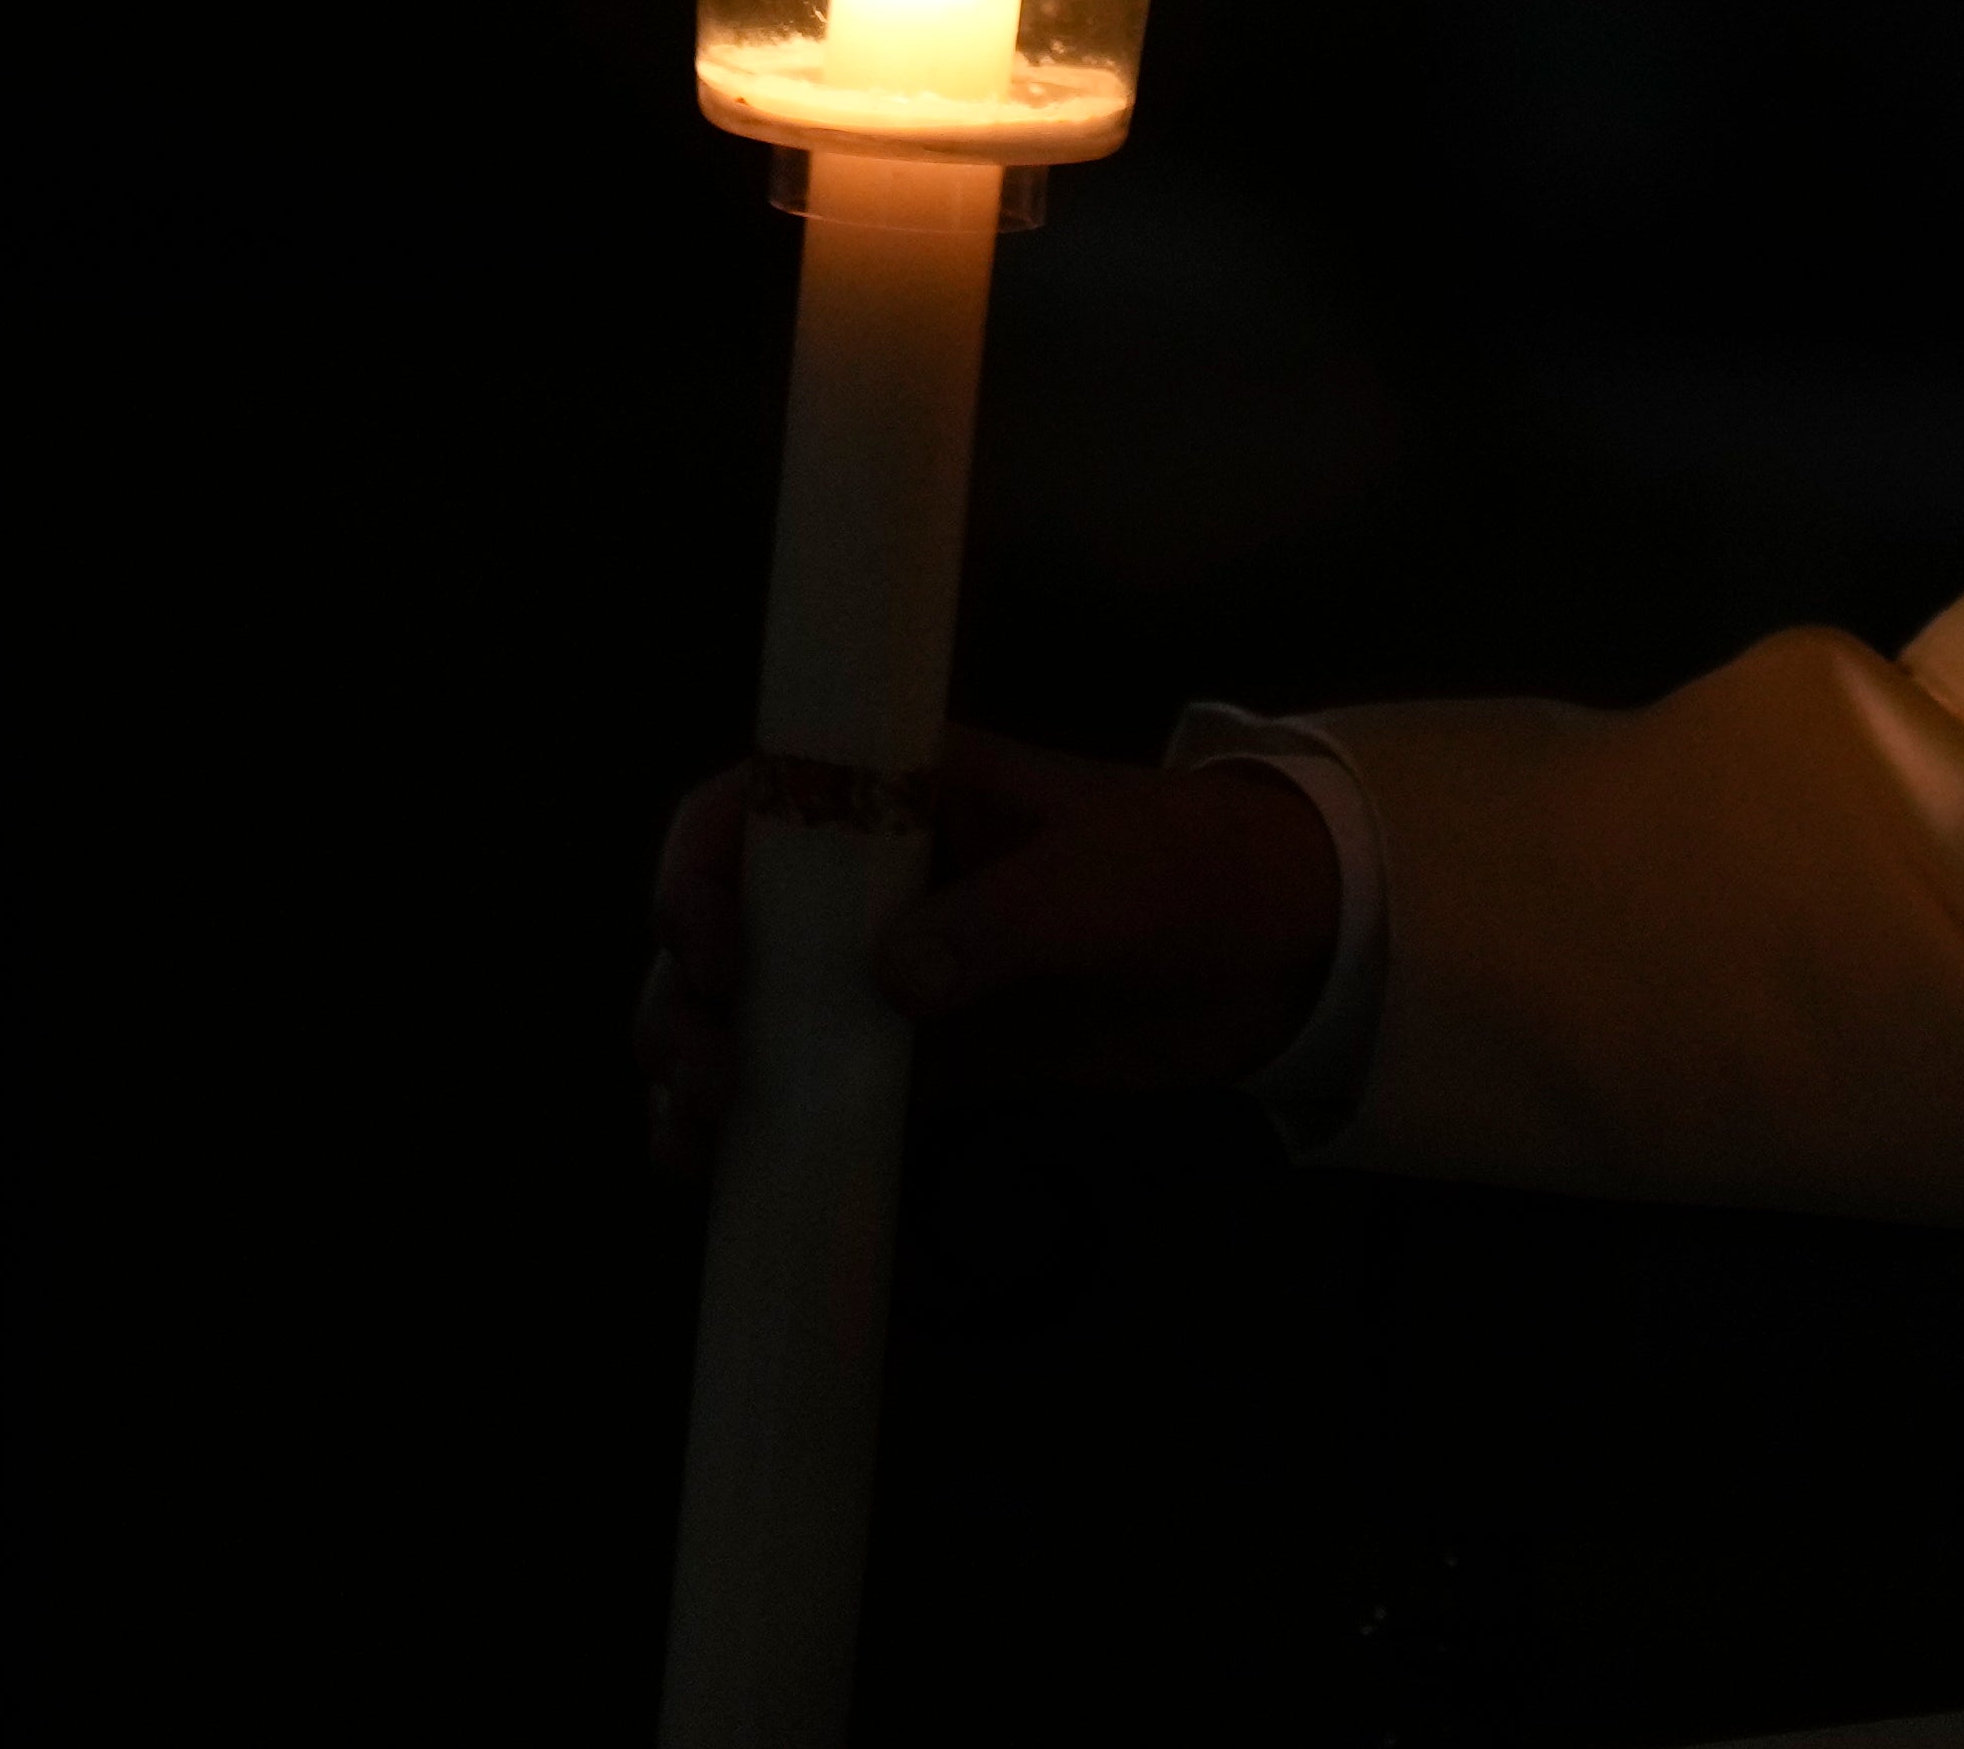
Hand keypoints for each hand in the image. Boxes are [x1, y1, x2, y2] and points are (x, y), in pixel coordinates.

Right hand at [639, 726, 1340, 1172]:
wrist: (1277, 950)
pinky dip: (753, 1126)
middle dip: (686, 996)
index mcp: (900, 793)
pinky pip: (806, 1086)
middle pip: (726, 925)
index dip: (701, 872)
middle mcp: (868, 877)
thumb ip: (1004, 921)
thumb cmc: (1189, 870)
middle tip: (711, 1073)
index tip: (719, 954)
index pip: (752, 807)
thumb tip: (891, 980)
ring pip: (745, 1012)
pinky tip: (715, 1170)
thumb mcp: (1104, 878)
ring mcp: (885, 968)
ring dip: (695, 1065)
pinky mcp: (918, 1055)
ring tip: (699, 1131)